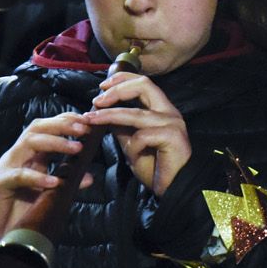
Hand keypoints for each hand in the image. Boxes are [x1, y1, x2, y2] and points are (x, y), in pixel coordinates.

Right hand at [0, 112, 92, 242]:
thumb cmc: (19, 205)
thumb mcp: (47, 192)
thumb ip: (66, 182)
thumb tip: (89, 177)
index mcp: (32, 153)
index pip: (48, 127)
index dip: (67, 120)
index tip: (88, 120)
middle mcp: (20, 155)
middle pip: (38, 127)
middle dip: (62, 124)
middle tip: (84, 129)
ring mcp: (8, 166)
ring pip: (29, 142)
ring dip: (55, 142)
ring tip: (77, 148)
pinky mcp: (0, 183)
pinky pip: (19, 175)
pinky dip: (38, 177)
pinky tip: (54, 182)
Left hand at [82, 71, 190, 195]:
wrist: (174, 188)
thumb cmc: (155, 167)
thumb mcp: (132, 144)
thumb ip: (122, 128)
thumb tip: (103, 114)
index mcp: (161, 110)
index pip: (143, 83)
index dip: (121, 79)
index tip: (102, 87)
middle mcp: (169, 112)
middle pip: (144, 84)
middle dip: (116, 89)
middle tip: (97, 101)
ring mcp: (172, 123)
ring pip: (136, 112)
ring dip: (110, 116)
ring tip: (92, 120)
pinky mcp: (173, 137)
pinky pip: (142, 136)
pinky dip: (132, 146)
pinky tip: (134, 157)